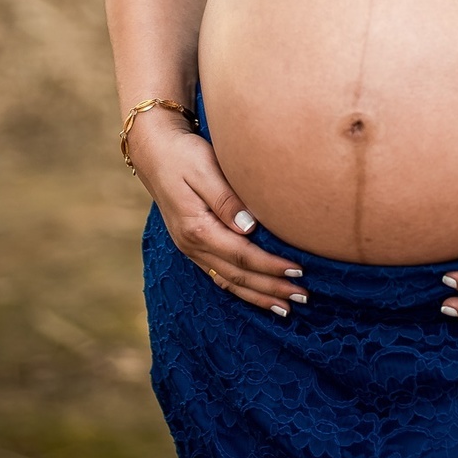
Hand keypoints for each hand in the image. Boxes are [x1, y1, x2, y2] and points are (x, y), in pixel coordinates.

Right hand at [127, 110, 307, 318]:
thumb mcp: (204, 168)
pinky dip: (241, 289)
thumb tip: (249, 227)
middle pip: (238, 276)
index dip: (271, 266)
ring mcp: (191, 248)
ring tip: (286, 308)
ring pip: (229, 282)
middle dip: (271, 289)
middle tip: (303, 296)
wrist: (154, 150)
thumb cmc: (183, 154)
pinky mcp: (193, 245)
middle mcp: (192, 245)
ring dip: (258, 296)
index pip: (242, 255)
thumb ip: (226, 199)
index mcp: (197, 228)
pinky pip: (220, 276)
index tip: (298, 271)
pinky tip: (257, 296)